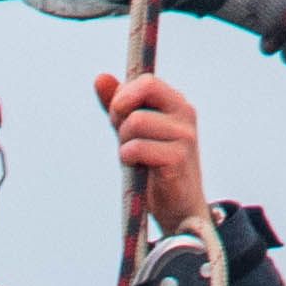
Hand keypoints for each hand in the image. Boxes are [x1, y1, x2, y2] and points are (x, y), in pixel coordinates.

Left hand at [96, 70, 209, 233]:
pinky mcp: (178, 158)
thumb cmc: (152, 166)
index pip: (145, 80)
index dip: (123, 97)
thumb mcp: (131, 130)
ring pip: (136, 121)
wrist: (176, 207)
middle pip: (143, 90)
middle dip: (121, 112)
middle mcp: (185, 113)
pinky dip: (128, 158)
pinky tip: (136, 168)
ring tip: (134, 157)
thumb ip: (118, 105)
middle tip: (123, 136)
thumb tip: (100, 78)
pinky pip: (138, 147)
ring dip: (124, 142)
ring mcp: (184, 135)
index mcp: (175, 102)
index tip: (119, 117)